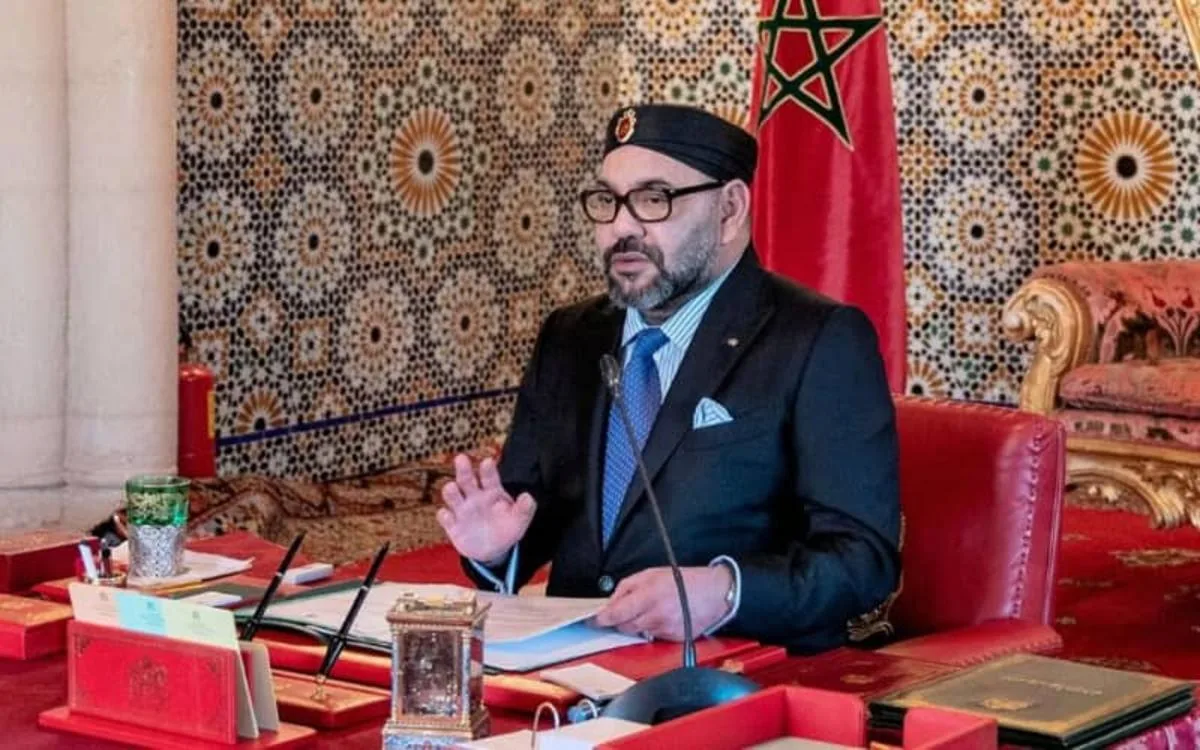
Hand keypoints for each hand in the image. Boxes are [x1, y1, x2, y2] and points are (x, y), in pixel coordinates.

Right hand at [436, 455, 535, 565]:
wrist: (492, 551)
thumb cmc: (506, 529)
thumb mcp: (519, 521)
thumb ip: (524, 509)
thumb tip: (528, 497)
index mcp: (492, 491)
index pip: (489, 477)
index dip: (488, 470)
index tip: (488, 462)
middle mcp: (474, 496)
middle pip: (466, 479)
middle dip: (464, 469)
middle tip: (461, 459)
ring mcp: (462, 509)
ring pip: (452, 495)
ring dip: (451, 491)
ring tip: (452, 487)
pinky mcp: (452, 524)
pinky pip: (445, 517)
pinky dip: (444, 515)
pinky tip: (447, 515)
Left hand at [593, 565, 732, 640]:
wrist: (714, 593)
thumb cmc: (685, 581)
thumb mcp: (651, 574)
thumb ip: (628, 587)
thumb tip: (611, 602)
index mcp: (649, 596)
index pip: (617, 613)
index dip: (602, 619)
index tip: (594, 620)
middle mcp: (656, 616)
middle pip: (625, 627)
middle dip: (620, 620)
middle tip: (623, 611)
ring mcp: (665, 630)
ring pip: (638, 633)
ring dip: (637, 624)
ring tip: (649, 610)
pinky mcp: (673, 639)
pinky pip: (653, 637)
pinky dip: (651, 629)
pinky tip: (661, 617)